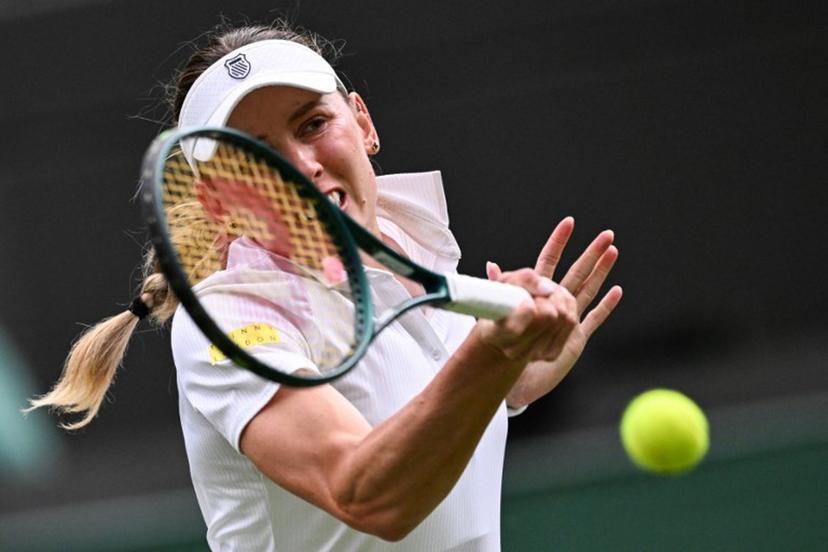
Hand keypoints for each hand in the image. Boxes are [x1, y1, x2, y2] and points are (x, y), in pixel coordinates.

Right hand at [476, 268, 579, 363]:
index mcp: (495, 334)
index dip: (525, 310)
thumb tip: (548, 289)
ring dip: (559, 297)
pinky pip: (571, 322)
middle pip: (547, 315)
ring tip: (546, 293)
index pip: (513, 328)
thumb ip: (524, 279)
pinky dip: (567, 305)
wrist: (506, 326)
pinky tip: (555, 301)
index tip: (526, 300)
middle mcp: (513, 350)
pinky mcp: (551, 354)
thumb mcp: (506, 282)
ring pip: (563, 316)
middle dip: (547, 295)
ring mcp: (533, 355)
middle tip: (538, 289)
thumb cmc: (503, 301)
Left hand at [491, 217, 622, 407]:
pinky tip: (617, 291)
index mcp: (537, 294)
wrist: (513, 373)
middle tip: (607, 235)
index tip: (568, 223)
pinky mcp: (576, 336)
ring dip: (601, 272)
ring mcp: (568, 318)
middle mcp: (555, 302)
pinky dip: (605, 305)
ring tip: (613, 252)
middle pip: (577, 272)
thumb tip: (491, 266)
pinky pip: (594, 318)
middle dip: (591, 253)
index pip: (549, 262)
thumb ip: (499, 289)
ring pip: (588, 290)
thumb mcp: (498, 312)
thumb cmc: (506, 343)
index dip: (558, 243)